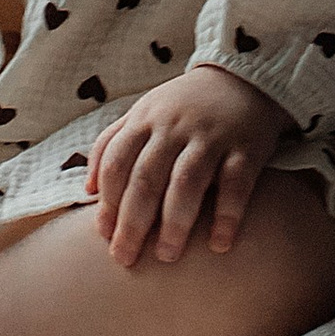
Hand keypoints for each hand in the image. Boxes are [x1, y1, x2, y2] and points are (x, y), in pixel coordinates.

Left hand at [87, 63, 287, 268]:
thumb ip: (112, 143)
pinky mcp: (247, 147)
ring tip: (167, 256)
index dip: (107, 202)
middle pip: (146, 178)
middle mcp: (174, 127)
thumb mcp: (144, 111)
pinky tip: (219, 244)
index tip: (104, 236)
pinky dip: (227, 215)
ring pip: (187, 182)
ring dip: (174, 222)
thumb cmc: (184, 105)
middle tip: (125, 258)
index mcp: (145, 119)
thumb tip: (87, 190)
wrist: (243, 77)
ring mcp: (211, 136)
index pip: (116, 163)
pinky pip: (236, 184)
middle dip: (132, 222)